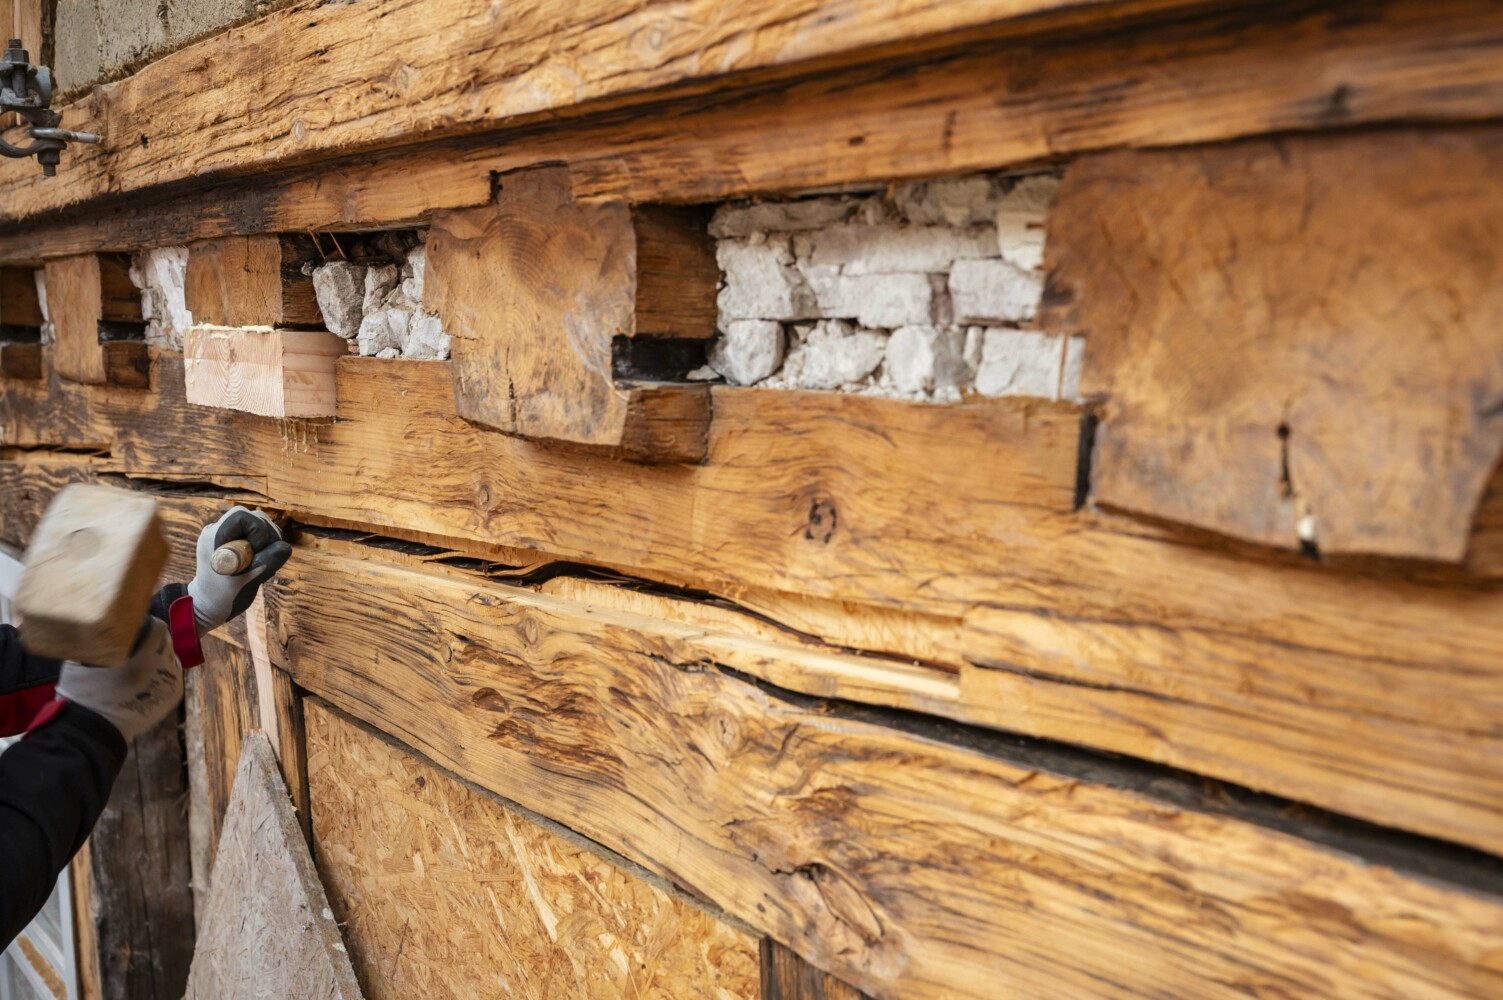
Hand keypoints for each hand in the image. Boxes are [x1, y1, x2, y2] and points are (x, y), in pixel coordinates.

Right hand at [55, 619, 181, 741]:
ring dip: (158, 656)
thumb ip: (105, 640)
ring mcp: (171, 683)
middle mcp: (163, 668)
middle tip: (135, 645)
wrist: (93, 731)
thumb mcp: (88, 659)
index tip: (135, 628)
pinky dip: (161, 672)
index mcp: (144, 657)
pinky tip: (144, 676)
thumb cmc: (84, 693)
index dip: (146, 625)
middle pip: (166, 642)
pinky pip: (171, 674)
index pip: (158, 627)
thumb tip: (113, 627)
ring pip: (170, 658)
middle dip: (152, 640)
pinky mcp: (173, 696)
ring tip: (138, 662)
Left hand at [186, 507, 292, 634]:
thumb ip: (267, 562)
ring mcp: (230, 536)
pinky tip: (258, 565)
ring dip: (269, 544)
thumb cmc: (222, 596)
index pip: (243, 516)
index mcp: (215, 535)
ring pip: (262, 526)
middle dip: (267, 538)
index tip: (256, 552)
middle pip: (256, 518)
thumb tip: (285, 547)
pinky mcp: (238, 543)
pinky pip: (260, 537)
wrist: (209, 606)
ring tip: (259, 565)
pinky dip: (267, 549)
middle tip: (262, 560)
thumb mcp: (247, 580)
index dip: (257, 531)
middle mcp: (221, 530)